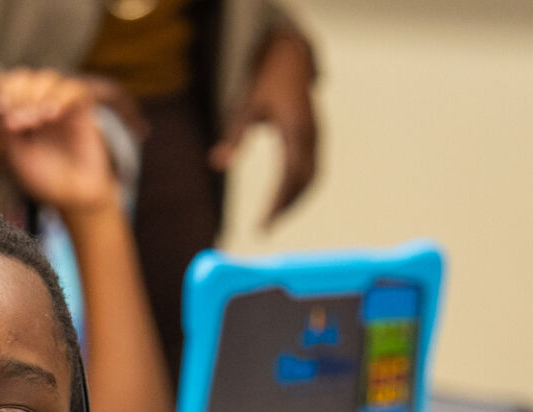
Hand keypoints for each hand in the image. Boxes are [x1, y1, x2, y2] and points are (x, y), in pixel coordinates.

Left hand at [0, 68, 119, 216]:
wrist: (74, 195)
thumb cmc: (45, 177)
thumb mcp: (17, 155)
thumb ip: (6, 130)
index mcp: (20, 113)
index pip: (8, 84)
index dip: (3, 90)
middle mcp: (40, 104)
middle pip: (26, 77)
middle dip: (19, 94)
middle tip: (17, 121)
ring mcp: (62, 105)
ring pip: (49, 78)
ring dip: (38, 96)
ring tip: (36, 121)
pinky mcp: (83, 109)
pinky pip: (74, 89)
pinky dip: (61, 97)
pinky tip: (52, 115)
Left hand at [210, 28, 318, 219]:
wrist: (292, 60)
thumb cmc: (266, 82)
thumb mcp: (246, 106)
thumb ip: (234, 135)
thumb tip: (216, 164)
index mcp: (295, 130)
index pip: (289, 176)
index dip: (277, 203)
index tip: (262, 223)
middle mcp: (311, 137)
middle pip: (303, 183)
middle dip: (285, 208)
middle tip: (263, 229)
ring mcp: (316, 139)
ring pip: (311, 180)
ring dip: (294, 203)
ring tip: (271, 221)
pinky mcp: (315, 140)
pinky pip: (312, 172)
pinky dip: (299, 191)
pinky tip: (283, 204)